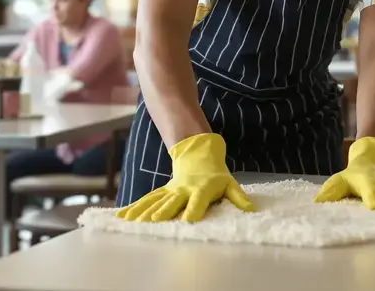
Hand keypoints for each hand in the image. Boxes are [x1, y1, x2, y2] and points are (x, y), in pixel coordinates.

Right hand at [116, 133, 254, 222]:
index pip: (198, 200)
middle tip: (155, 220)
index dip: (194, 209)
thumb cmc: (216, 174)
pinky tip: (123, 217)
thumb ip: (238, 197)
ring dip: (144, 211)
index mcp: (202, 189)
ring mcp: (171, 190)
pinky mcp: (162, 190)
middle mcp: (184, 190)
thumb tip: (251, 209)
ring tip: (131, 222)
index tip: (188, 220)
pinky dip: (135, 208)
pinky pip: (148, 199)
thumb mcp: (229, 183)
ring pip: (155, 200)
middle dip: (164, 210)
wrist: (197, 152)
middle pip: (173, 201)